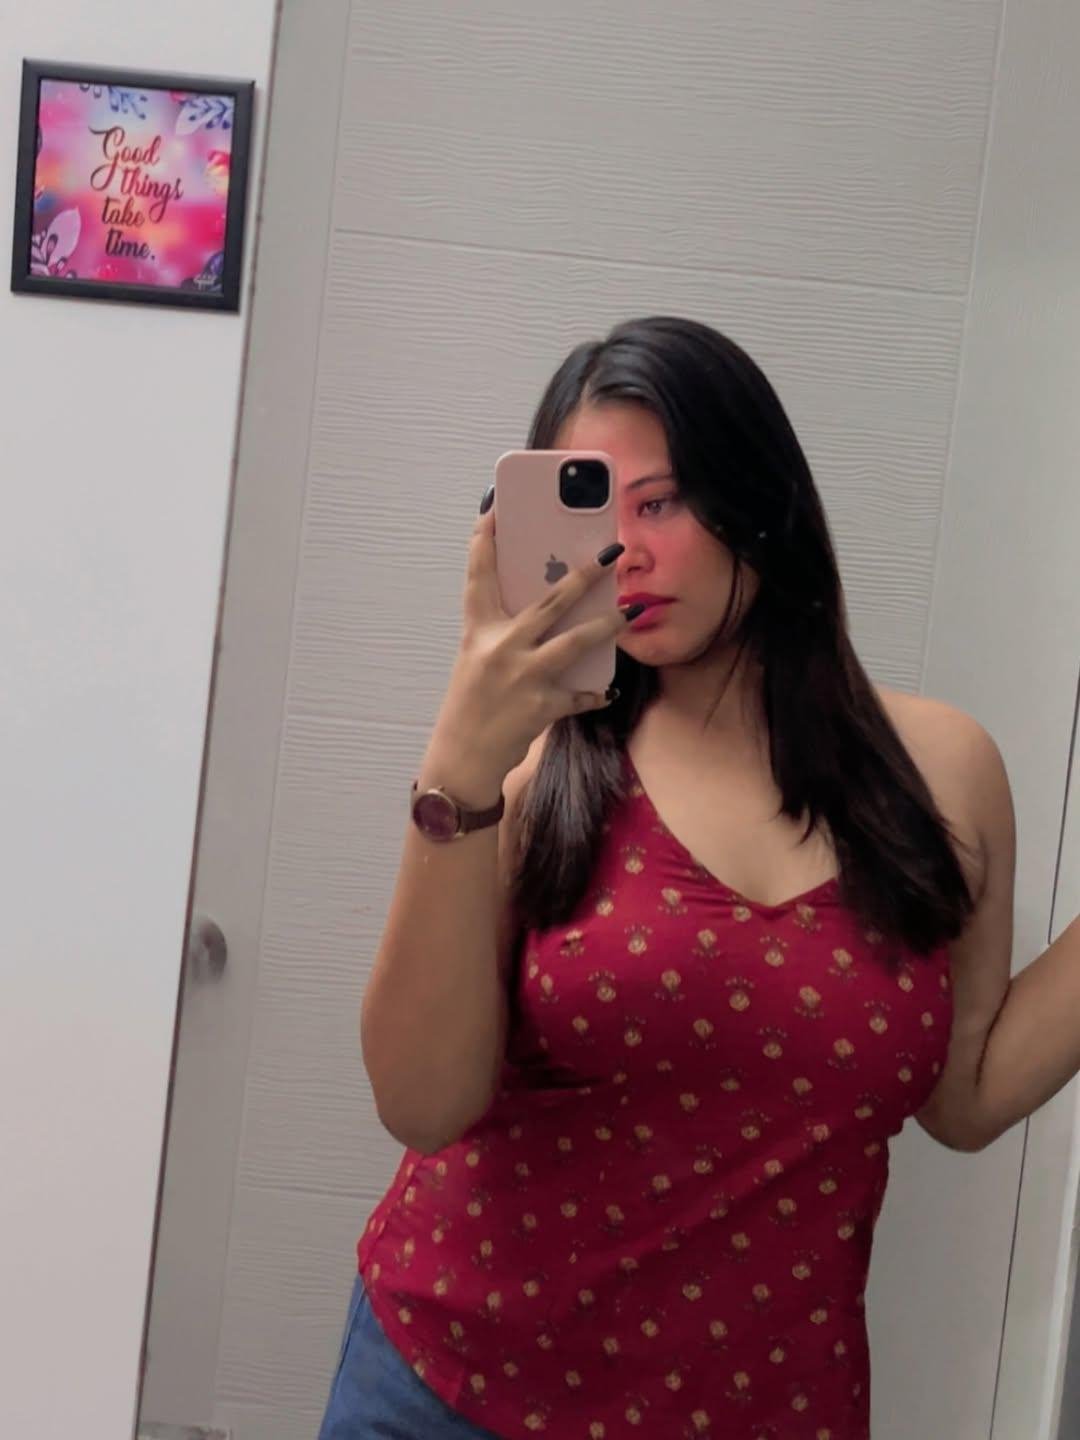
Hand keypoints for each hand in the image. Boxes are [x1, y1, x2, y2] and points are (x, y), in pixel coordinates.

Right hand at [425, 505, 636, 797]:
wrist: (463, 758)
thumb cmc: (471, 705)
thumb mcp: (478, 660)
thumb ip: (504, 633)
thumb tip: (546, 609)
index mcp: (477, 631)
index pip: (478, 575)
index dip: (485, 539)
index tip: (495, 506)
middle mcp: (499, 648)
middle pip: (549, 601)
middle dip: (584, 575)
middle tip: (611, 553)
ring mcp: (521, 676)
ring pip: (575, 641)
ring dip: (607, 625)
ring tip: (630, 612)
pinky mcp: (541, 706)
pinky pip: (580, 694)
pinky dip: (594, 692)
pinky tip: (607, 689)